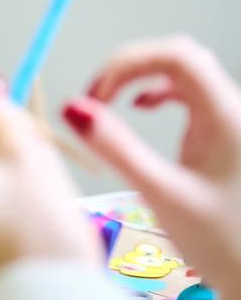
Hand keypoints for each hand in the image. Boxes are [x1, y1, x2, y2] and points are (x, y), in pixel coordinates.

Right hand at [65, 36, 240, 298]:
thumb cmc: (223, 243)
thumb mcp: (161, 195)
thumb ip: (116, 148)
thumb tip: (74, 109)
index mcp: (227, 117)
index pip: (176, 56)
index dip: (127, 62)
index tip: (95, 95)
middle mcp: (235, 111)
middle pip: (180, 56)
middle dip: (130, 66)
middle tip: (96, 97)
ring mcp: (234, 122)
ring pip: (187, 72)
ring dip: (143, 76)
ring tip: (110, 103)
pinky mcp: (228, 135)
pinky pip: (194, 94)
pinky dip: (161, 91)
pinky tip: (145, 108)